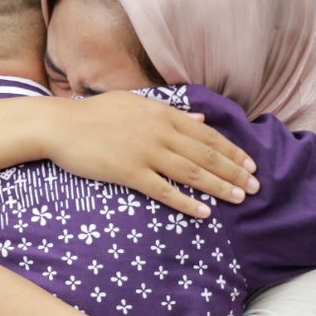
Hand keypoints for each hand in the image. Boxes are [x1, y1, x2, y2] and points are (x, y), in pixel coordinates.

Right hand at [44, 94, 257, 217]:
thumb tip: (200, 116)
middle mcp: (159, 132)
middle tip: (255, 186)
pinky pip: (164, 190)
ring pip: (191, 172)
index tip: (250, 164)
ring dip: (219, 186)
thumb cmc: (95, 114)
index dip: (231, 150)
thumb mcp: (136, 103)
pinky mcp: (129, 172)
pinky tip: (204, 213)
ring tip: (240, 198)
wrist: (60, 125)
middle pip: (205, 154)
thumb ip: (170, 111)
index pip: (206, 134)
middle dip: (234, 171)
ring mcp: (145, 152)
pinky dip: (187, 202)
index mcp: (163, 114)